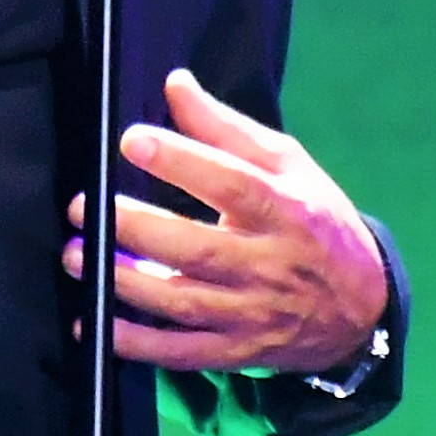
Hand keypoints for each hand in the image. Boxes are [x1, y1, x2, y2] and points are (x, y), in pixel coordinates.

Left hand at [62, 70, 389, 376]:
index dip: (181, 162)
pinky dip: (134, 344)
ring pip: (181, 302)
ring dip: (122, 282)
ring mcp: (252, 313)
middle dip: (134, 228)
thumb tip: (174, 83)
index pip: (232, 184)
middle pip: (197, 249)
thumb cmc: (316, 222)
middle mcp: (269, 265)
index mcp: (287, 210)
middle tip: (81, 207)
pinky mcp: (235, 350)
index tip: (131, 141)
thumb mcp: (288, 166)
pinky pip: (179, 352)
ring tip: (75, 257)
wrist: (360, 308)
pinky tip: (93, 325)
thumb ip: (226, 128)